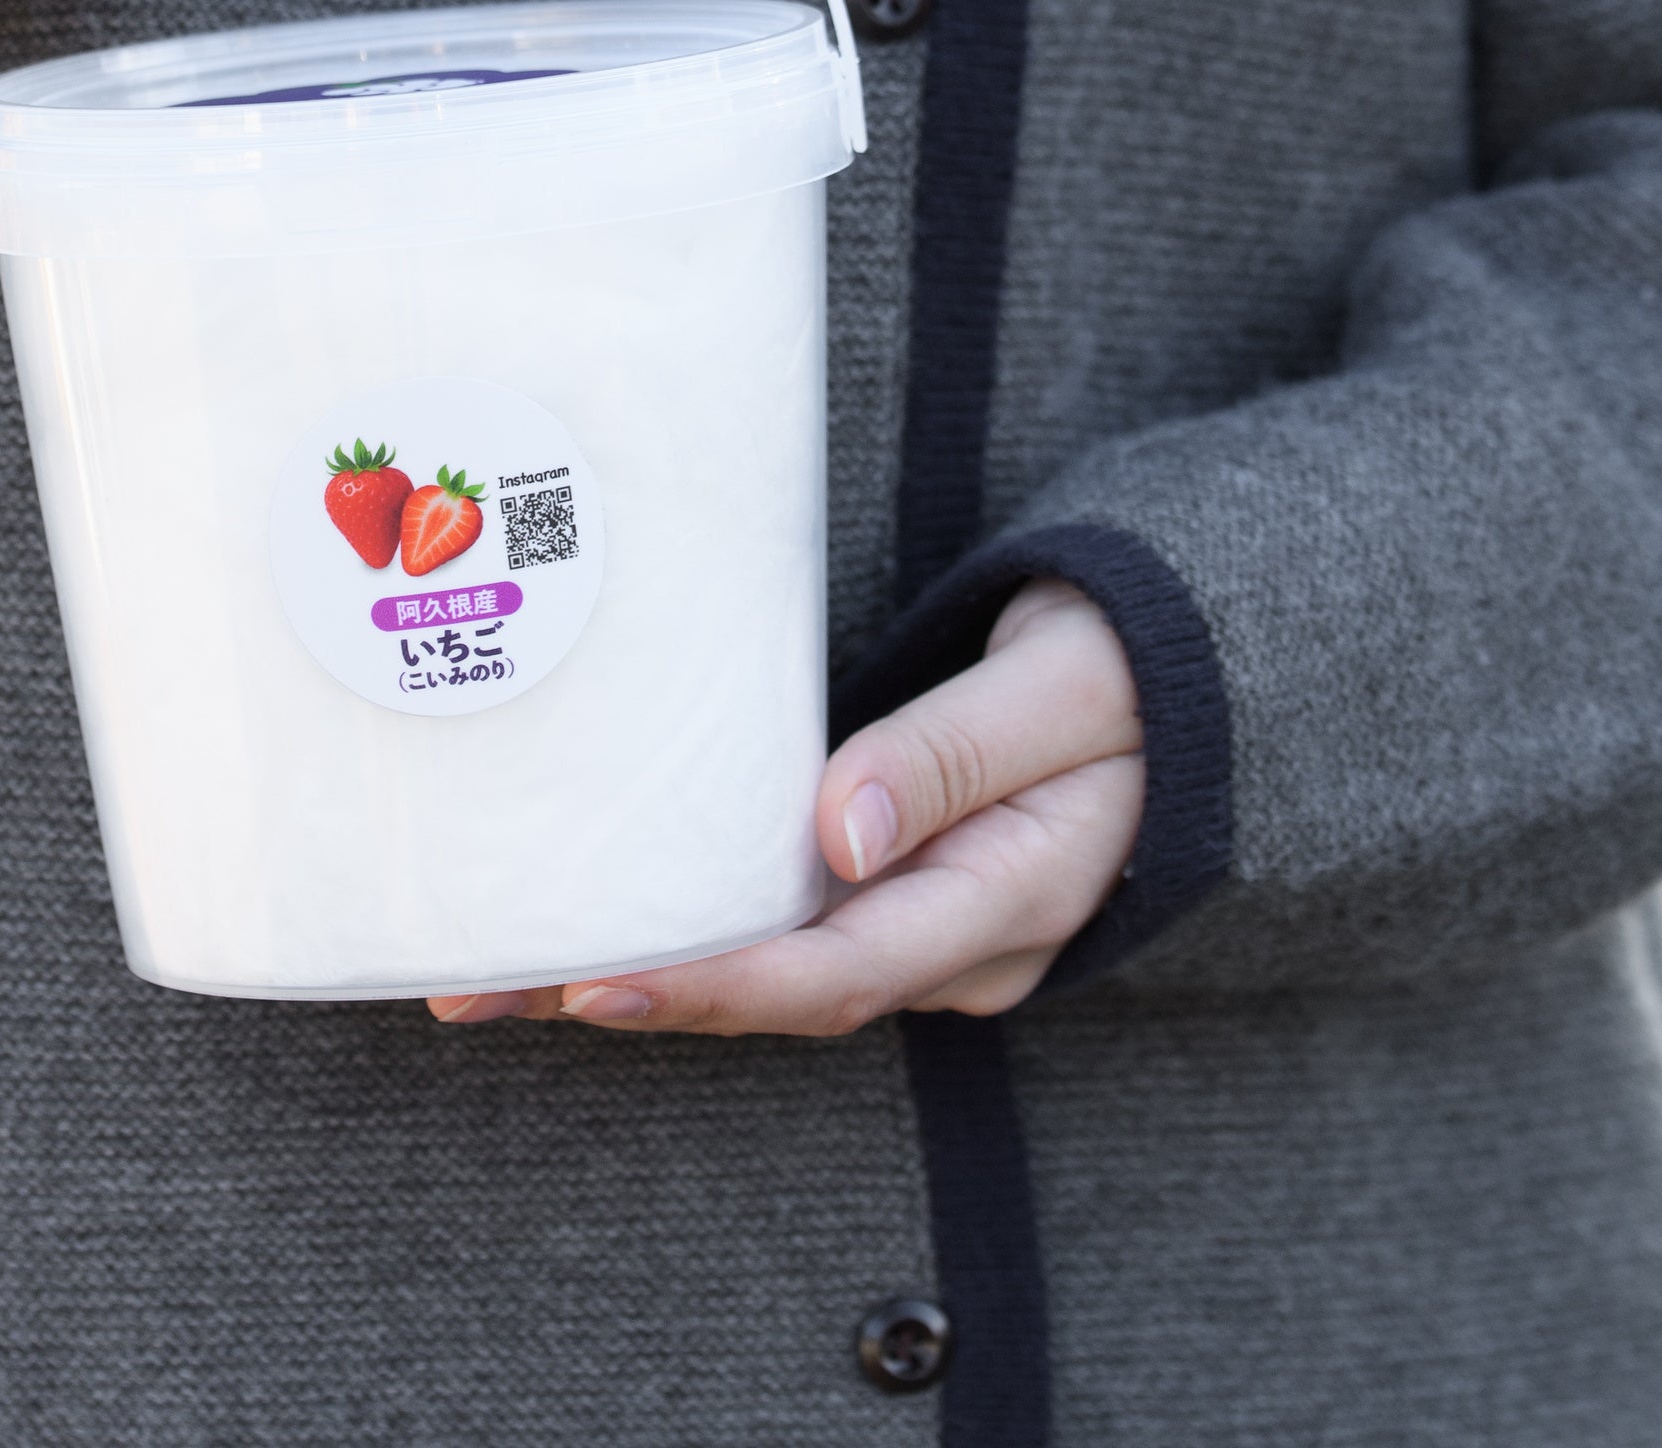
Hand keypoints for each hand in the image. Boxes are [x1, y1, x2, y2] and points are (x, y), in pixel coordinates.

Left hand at [430, 579, 1143, 1034]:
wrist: (1186, 668)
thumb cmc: (1128, 664)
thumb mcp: (1063, 688)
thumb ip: (955, 754)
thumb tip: (840, 833)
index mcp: (1008, 902)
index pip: (840, 974)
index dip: (715, 987)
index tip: (600, 986)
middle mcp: (950, 942)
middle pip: (771, 995)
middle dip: (625, 997)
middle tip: (476, 989)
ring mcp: (915, 923)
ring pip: (757, 970)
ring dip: (627, 971)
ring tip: (484, 965)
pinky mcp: (882, 886)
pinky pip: (768, 924)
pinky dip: (671, 926)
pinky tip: (577, 912)